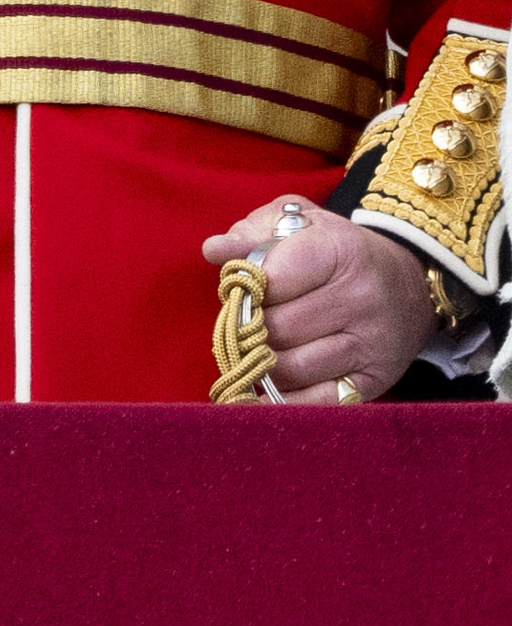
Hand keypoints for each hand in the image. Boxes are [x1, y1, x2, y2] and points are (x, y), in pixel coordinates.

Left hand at [202, 196, 434, 401]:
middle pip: (276, 328)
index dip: (244, 287)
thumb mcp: (296, 224)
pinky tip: (270, 384)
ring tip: (261, 346)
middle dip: (250, 326)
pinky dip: (284, 397)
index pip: (271, 278)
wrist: (410, 284)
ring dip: (262, 362)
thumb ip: (251, 234)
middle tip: (248, 320)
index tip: (240, 287)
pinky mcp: (374, 380)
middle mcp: (361, 299)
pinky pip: (316, 401)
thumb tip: (214, 250)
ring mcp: (371, 343)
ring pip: (289, 368)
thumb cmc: (335, 251)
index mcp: (341, 251)